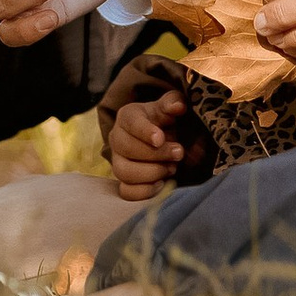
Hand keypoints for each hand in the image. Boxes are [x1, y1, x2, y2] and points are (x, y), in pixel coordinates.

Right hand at [107, 86, 192, 202]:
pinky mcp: (123, 181)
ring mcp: (118, 161)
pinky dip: (145, 192)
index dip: (145, 132)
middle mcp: (117, 138)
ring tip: (171, 168)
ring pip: (124, 172)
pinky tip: (162, 184)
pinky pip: (126, 192)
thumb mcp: (169, 107)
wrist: (160, 138)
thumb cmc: (164, 120)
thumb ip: (173, 103)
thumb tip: (178, 106)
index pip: (131, 123)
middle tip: (179, 153)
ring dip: (151, 173)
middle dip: (156, 154)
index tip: (161, 139)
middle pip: (127, 149)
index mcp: (127, 116)